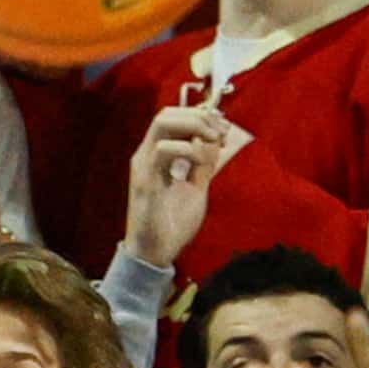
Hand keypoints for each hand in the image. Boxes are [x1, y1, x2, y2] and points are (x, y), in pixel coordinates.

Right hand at [124, 105, 228, 268]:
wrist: (154, 254)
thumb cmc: (172, 224)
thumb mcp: (196, 188)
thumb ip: (204, 165)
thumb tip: (217, 140)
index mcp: (158, 154)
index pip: (174, 117)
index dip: (200, 115)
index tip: (224, 126)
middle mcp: (147, 153)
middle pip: (167, 114)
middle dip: (198, 115)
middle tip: (221, 129)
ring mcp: (144, 164)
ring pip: (161, 122)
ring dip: (193, 124)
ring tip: (213, 138)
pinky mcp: (144, 179)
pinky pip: (162, 150)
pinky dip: (186, 149)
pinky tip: (200, 160)